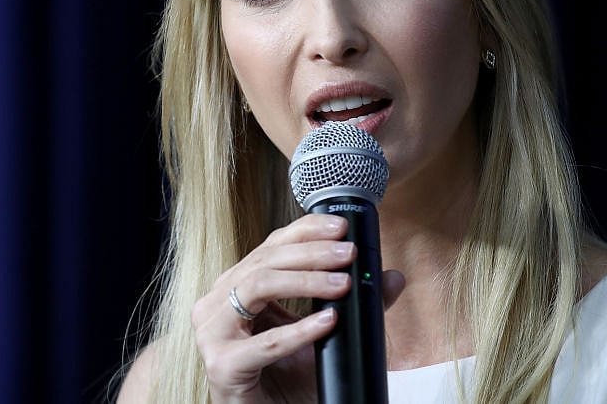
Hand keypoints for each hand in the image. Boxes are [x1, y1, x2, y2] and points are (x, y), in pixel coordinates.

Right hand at [190, 214, 405, 402]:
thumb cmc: (285, 379)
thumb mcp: (324, 336)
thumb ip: (355, 307)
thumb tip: (393, 278)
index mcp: (235, 286)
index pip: (270, 245)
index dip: (305, 230)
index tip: (342, 226)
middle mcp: (217, 302)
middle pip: (264, 261)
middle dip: (312, 253)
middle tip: (349, 254)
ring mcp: (213, 332)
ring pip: (257, 287)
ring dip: (305, 281)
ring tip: (342, 284)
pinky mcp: (222, 365)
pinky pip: (264, 342)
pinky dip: (299, 330)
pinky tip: (327, 322)